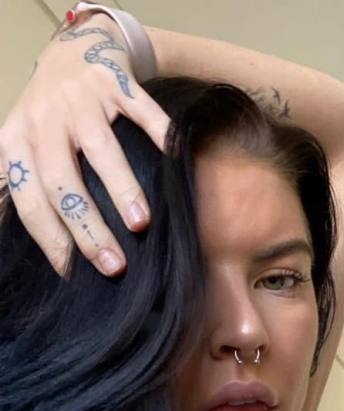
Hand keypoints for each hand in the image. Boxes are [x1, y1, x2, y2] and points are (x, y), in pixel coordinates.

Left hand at [0, 14, 169, 276]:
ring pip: (100, 148)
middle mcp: (44, 119)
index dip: (50, 239)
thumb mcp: (22, 145)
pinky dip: (158, 133)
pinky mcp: (113, 80)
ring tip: (140, 225)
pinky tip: (173, 160)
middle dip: (88, 228)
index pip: (29, 199)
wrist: (73, 50)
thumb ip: (22, 187)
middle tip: (113, 265)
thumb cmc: (51, 116)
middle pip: (62, 181)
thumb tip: (22, 244)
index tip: (73, 273)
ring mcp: (80, 98)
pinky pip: (139, 109)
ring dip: (121, 188)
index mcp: (16, 141)